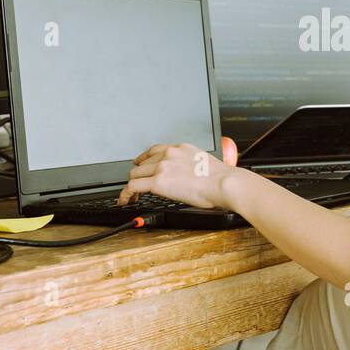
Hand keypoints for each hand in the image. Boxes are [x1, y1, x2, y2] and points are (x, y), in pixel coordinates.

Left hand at [117, 142, 235, 208]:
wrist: (224, 183)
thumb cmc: (221, 179)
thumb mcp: (204, 163)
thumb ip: (191, 165)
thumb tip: (190, 177)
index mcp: (181, 148)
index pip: (155, 150)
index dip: (144, 159)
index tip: (142, 165)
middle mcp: (169, 153)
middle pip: (142, 164)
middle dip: (139, 175)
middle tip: (138, 187)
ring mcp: (162, 166)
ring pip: (135, 174)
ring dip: (132, 186)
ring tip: (131, 197)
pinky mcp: (158, 181)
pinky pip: (133, 186)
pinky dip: (126, 194)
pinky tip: (125, 201)